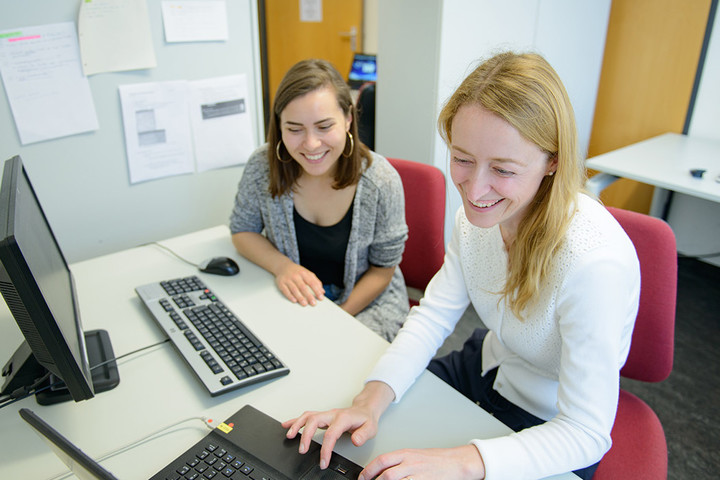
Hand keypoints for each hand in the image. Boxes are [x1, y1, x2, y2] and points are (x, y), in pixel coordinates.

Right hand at [274, 262, 324, 305]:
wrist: (283, 266)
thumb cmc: (298, 272)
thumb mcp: (308, 273)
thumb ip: (316, 282)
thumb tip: (322, 291)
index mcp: (303, 273)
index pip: (312, 282)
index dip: (317, 290)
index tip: (321, 297)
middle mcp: (295, 276)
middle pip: (303, 287)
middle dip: (309, 296)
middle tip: (313, 303)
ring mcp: (288, 279)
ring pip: (294, 289)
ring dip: (300, 297)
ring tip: (305, 304)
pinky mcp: (281, 283)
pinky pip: (285, 290)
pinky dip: (290, 296)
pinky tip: (294, 300)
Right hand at [282, 405, 378, 469]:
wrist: (365, 410)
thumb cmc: (366, 419)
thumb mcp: (371, 428)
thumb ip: (363, 435)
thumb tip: (355, 441)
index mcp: (343, 418)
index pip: (331, 434)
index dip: (326, 449)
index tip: (323, 461)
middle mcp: (332, 415)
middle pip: (314, 421)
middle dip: (306, 436)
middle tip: (302, 450)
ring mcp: (326, 415)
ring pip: (308, 416)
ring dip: (297, 425)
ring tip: (289, 436)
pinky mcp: (323, 416)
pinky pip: (307, 416)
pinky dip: (295, 420)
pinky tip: (287, 425)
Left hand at [358, 444, 485, 479]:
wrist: (455, 462)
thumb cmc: (436, 459)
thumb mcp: (415, 455)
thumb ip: (399, 461)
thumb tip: (382, 469)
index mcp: (406, 453)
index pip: (382, 460)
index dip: (368, 470)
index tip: (362, 477)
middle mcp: (410, 462)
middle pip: (386, 474)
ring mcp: (417, 474)